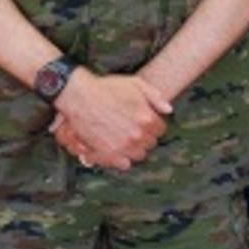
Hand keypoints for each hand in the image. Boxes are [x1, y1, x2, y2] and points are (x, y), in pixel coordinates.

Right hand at [51, 72, 172, 170]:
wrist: (80, 97)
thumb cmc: (106, 88)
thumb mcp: (135, 84)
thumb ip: (155, 97)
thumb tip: (168, 110)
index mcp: (146, 119)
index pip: (160, 130)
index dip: (153, 124)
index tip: (146, 121)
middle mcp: (137, 136)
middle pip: (150, 144)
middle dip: (144, 136)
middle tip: (133, 128)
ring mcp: (123, 147)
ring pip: (138, 155)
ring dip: (134, 148)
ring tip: (125, 138)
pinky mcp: (109, 155)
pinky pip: (124, 164)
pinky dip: (122, 158)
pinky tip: (117, 147)